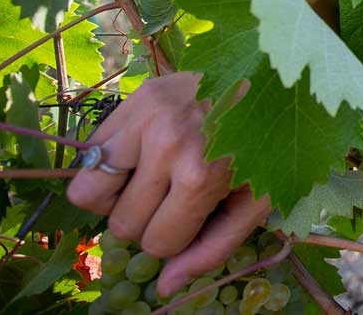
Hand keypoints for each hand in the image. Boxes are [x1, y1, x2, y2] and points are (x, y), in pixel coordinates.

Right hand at [66, 72, 269, 296]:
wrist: (275, 75)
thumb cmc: (269, 144)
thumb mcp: (259, 201)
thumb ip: (214, 247)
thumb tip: (164, 287)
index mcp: (199, 177)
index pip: (156, 243)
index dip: (175, 237)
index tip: (194, 214)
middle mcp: (166, 146)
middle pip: (122, 224)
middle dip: (147, 219)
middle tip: (173, 192)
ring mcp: (146, 117)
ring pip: (87, 192)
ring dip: (116, 194)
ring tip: (149, 175)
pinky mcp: (136, 96)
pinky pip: (88, 153)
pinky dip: (108, 161)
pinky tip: (143, 150)